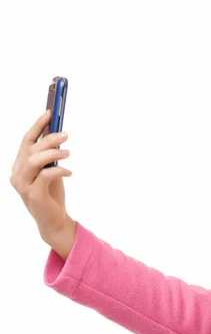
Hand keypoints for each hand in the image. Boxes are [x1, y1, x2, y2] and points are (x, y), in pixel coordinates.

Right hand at [10, 110, 74, 244]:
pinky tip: (69, 172)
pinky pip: (45, 176)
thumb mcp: (50, 170)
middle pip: (31, 149)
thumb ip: (49, 155)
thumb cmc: (51, 193)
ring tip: (68, 153)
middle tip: (66, 135)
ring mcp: (23, 185)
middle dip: (49, 138)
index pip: (26, 141)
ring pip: (34, 161)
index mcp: (20, 165)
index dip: (37, 125)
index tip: (50, 112)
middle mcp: (17, 174)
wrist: (53, 220)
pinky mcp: (33, 195)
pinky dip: (59, 170)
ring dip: (53, 153)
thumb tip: (57, 133)